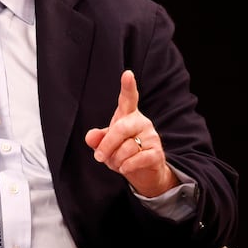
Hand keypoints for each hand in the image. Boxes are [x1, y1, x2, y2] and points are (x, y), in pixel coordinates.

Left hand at [84, 70, 177, 196]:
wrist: (143, 173)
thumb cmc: (122, 153)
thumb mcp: (106, 145)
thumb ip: (97, 139)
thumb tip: (90, 137)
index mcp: (128, 115)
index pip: (128, 98)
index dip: (128, 86)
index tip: (127, 74)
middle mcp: (141, 122)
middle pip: (120, 128)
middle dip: (107, 145)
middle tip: (99, 157)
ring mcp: (151, 136)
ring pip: (127, 148)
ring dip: (116, 160)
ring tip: (118, 163)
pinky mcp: (157, 152)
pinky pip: (137, 159)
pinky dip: (127, 167)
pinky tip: (126, 168)